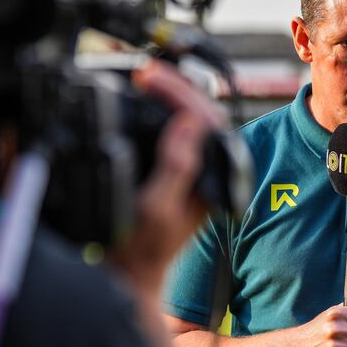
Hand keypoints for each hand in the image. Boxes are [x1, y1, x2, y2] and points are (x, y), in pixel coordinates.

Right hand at [113, 60, 224, 294]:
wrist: (132, 274)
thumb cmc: (141, 249)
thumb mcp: (156, 209)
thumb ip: (175, 166)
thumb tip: (188, 120)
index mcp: (214, 177)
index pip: (205, 119)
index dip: (179, 92)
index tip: (149, 77)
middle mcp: (212, 170)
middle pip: (203, 113)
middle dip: (175, 87)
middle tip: (144, 73)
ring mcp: (199, 169)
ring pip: (193, 119)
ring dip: (171, 97)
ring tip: (145, 80)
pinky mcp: (183, 170)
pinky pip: (179, 131)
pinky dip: (163, 112)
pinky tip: (147, 102)